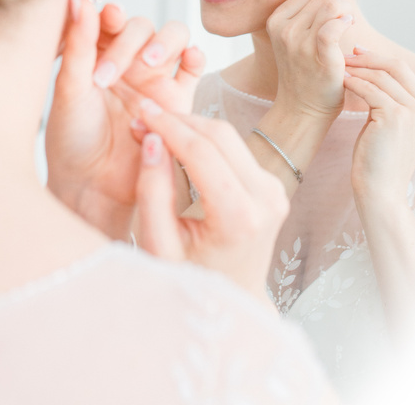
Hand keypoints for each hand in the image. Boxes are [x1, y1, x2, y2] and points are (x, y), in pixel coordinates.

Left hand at [45, 0, 200, 237]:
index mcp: (98, 50)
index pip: (111, 16)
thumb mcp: (69, 90)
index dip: (111, 14)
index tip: (106, 21)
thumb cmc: (72, 139)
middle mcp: (128, 58)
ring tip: (150, 64)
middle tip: (109, 75)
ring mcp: (156, 77)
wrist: (93, 187)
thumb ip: (79, 44)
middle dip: (130, 42)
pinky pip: (195, 68)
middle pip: (144, 25)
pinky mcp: (178, 99)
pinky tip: (189, 59)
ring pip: (174, 37)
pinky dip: (196, 56)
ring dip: (165, 42)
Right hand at [135, 102, 288, 301]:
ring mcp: (275, 191)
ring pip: (229, 136)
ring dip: (191, 127)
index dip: (167, 126)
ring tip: (155, 129)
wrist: (232, 302)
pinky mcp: (273, 186)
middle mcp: (266, 199)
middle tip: (143, 117)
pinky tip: (177, 143)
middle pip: (220, 135)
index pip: (201, 152)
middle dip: (179, 120)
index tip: (139, 112)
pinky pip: (235, 149)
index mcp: (240, 218)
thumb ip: (152, 193)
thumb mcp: (159, 245)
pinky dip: (205, 140)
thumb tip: (151, 140)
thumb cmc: (190, 281)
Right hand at [266, 0, 355, 119]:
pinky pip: (334, 25)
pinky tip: (350, 25)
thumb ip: (308, 12)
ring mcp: (299, 43)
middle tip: (351, 4)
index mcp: (276, 21)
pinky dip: (345, 21)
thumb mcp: (296, 38)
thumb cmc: (304, 72)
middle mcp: (284, 29)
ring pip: (329, 7)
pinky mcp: (318, 56)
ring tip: (350, 20)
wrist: (302, 109)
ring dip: (345, 9)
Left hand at [344, 49, 414, 208]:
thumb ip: (389, 98)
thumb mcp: (391, 123)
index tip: (358, 52)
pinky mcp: (395, 117)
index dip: (379, 58)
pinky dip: (353, 83)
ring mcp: (414, 113)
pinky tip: (341, 82)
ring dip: (357, 70)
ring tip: (340, 69)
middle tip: (347, 55)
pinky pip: (370, 90)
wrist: (380, 191)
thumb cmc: (379, 158)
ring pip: (381, 77)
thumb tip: (370, 67)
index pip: (405, 70)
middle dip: (368, 57)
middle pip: (397, 66)